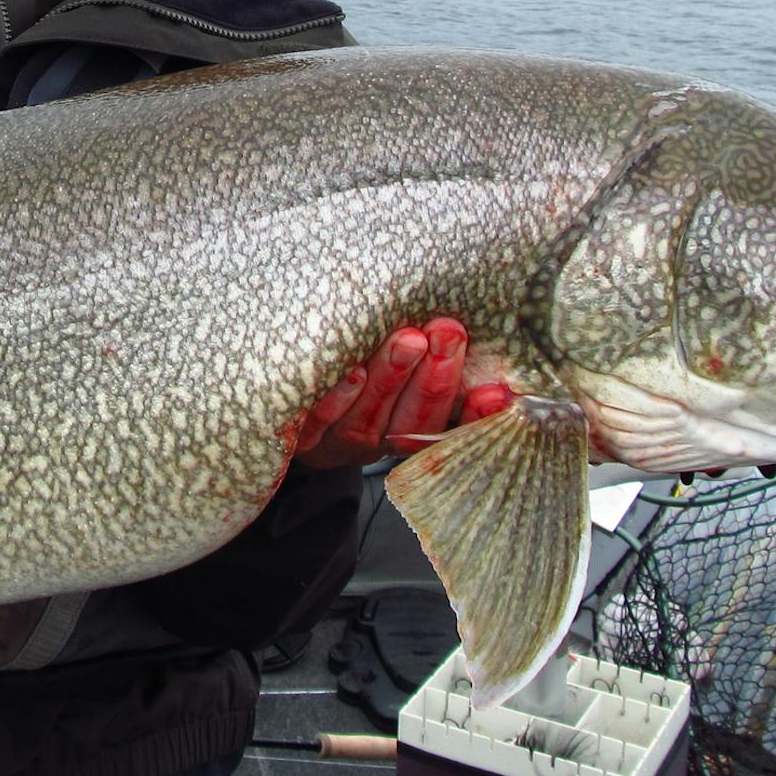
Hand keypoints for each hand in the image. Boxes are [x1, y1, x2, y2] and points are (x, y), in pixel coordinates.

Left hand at [294, 318, 488, 470]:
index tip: (496, 391)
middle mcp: (376, 441)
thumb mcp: (396, 378)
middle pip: (412, 420)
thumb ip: (434, 364)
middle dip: (435, 377)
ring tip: (408, 339)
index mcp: (407, 432)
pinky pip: (320, 419)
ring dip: (392, 376)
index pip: (450, 429)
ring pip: (369, 416)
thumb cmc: (351, 376)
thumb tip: (482, 344)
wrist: (279, 400)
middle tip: (448, 333)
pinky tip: (352, 371)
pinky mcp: (297, 435)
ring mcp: (336, 442)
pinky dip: (339, 396)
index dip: (476, 416)